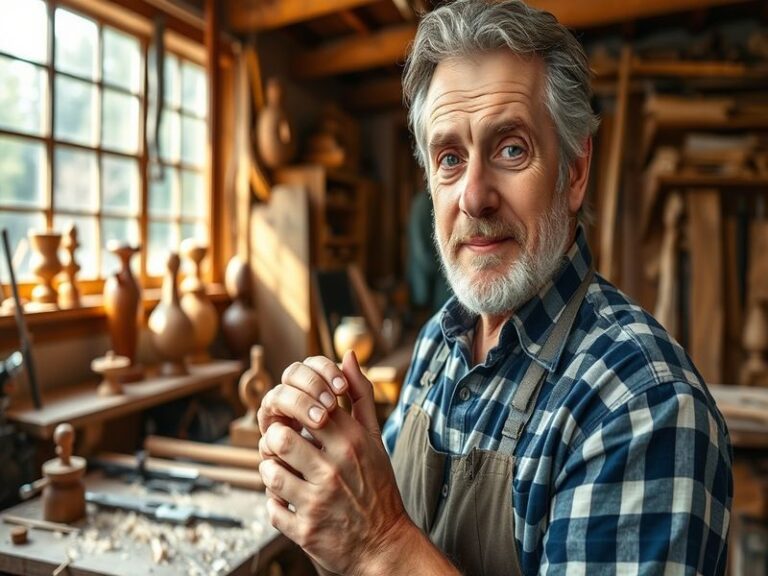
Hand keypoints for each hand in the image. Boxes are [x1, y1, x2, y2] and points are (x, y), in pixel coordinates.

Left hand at [258, 351, 410, 574]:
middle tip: (282, 445)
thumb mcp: (374, 439)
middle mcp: (335, 469)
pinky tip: (288, 500)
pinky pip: (271, 508)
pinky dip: (275, 503)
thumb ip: (360, 396)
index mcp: (351, 443)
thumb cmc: (378, 486)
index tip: (297, 421)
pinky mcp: (305, 530)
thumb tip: (347, 356)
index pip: (308, 409)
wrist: (385, 544)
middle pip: (281, 438)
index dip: (295, 412)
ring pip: (270, 472)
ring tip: (281, 470)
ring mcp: (319, 501)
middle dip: (275, 440)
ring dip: (270, 470)